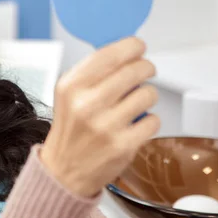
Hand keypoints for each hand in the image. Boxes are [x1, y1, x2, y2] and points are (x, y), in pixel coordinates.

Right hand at [40, 37, 159, 197]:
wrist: (64, 171)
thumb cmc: (71, 129)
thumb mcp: (67, 94)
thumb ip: (92, 72)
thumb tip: (126, 52)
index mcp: (71, 86)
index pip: (109, 54)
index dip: (131, 46)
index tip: (139, 47)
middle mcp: (87, 104)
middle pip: (134, 70)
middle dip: (146, 67)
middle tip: (145, 71)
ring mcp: (106, 125)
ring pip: (148, 94)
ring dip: (147, 95)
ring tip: (136, 102)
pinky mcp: (123, 145)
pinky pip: (154, 120)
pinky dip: (149, 120)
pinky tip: (135, 124)